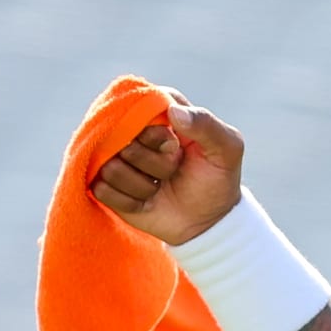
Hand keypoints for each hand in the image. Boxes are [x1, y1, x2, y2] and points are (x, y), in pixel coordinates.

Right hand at [90, 91, 244, 245]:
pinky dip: (130, 201)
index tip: (176, 146)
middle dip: (154, 164)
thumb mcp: (227, 149)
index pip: (136, 111)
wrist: (207, 220)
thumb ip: (207, 124)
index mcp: (157, 109)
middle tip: (173, 170)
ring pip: (111, 168)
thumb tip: (173, 111)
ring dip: (143, 185)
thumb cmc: (217, 178)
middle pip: (122, 141)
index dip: (157, 135)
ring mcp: (113, 155)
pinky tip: (146, 200)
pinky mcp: (102, 181)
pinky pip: (102, 190)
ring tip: (159, 185)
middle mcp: (130, 128)